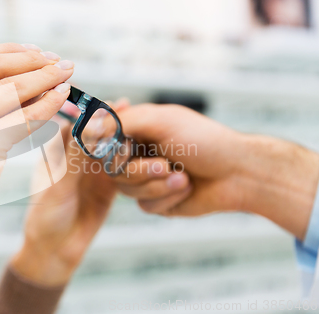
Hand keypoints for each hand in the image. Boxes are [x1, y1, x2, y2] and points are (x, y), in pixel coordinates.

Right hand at [0, 44, 74, 313]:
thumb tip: (17, 84)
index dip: (10, 51)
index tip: (36, 53)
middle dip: (33, 59)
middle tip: (59, 62)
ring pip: (13, 88)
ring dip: (47, 78)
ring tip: (67, 76)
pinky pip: (25, 118)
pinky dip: (48, 105)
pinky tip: (62, 101)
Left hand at [11, 100, 183, 285]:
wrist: (55, 251)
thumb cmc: (45, 218)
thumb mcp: (57, 187)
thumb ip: (74, 158)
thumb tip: (90, 125)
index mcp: (58, 150)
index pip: (78, 123)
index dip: (97, 113)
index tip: (115, 105)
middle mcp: (78, 156)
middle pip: (102, 134)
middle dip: (120, 126)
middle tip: (137, 114)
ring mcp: (95, 170)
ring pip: (118, 152)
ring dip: (133, 146)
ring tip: (146, 130)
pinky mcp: (110, 185)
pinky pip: (128, 173)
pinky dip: (141, 168)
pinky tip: (157, 160)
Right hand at [118, 103, 318, 239]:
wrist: (238, 173)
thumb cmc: (203, 141)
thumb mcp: (160, 121)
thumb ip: (122, 122)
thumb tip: (89, 128)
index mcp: (138, 131)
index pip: (104, 141)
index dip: (109, 151)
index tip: (123, 151)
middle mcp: (139, 154)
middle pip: (112, 171)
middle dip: (140, 172)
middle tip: (165, 165)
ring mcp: (148, 178)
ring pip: (127, 191)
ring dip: (158, 185)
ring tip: (183, 177)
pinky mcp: (158, 201)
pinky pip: (146, 205)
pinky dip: (168, 197)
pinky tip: (187, 188)